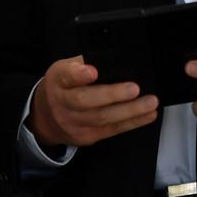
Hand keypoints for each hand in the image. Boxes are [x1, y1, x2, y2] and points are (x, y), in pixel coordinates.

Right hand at [27, 55, 159, 147]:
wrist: (47, 116)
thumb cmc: (64, 86)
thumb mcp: (66, 69)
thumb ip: (85, 63)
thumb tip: (116, 59)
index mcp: (58, 79)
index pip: (66, 75)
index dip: (79, 74)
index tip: (93, 71)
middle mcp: (62, 102)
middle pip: (85, 100)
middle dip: (112, 94)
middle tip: (134, 88)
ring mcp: (74, 122)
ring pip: (102, 118)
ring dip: (129, 111)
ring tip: (150, 102)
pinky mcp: (87, 137)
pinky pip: (111, 130)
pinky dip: (132, 122)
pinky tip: (147, 115)